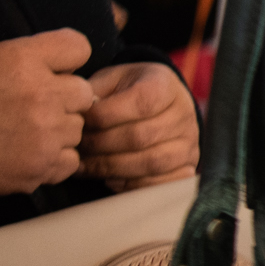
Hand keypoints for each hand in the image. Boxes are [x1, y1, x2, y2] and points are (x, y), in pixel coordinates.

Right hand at [0, 30, 95, 195]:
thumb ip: (5, 55)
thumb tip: (28, 63)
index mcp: (22, 58)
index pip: (79, 47)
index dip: (65, 56)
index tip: (53, 64)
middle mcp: (41, 95)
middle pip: (84, 91)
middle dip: (63, 95)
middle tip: (34, 102)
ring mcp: (42, 135)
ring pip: (76, 128)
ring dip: (58, 128)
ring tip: (22, 130)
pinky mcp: (37, 168)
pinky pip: (68, 161)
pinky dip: (53, 158)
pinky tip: (26, 152)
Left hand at [82, 63, 198, 189]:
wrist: (158, 108)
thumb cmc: (127, 93)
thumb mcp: (111, 81)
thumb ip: (94, 92)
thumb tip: (76, 113)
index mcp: (165, 86)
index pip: (140, 102)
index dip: (105, 115)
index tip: (80, 121)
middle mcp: (183, 114)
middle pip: (141, 136)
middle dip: (101, 144)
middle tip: (78, 147)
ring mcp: (188, 144)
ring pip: (150, 163)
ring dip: (111, 167)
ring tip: (86, 164)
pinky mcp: (186, 168)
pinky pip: (159, 183)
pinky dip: (129, 184)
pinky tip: (108, 177)